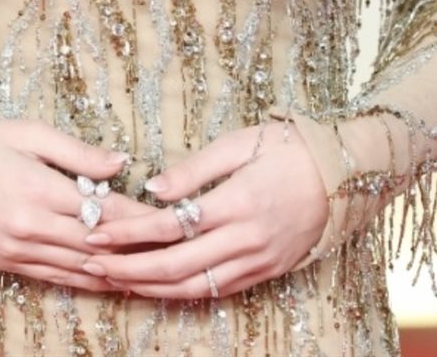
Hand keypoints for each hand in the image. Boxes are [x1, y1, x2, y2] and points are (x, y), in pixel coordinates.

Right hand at [0, 119, 159, 291]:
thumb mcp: (28, 133)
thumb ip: (77, 152)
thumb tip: (121, 161)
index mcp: (40, 189)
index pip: (104, 209)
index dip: (140, 216)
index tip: (170, 216)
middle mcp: (33, 227)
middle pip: (99, 245)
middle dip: (139, 248)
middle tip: (173, 248)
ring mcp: (21, 251)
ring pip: (82, 269)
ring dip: (119, 272)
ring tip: (154, 272)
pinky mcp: (10, 265)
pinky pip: (57, 279)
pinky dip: (88, 283)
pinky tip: (111, 282)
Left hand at [77, 121, 328, 300]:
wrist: (344, 175)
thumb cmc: (289, 148)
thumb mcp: (239, 144)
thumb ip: (194, 169)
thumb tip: (152, 188)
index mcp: (236, 202)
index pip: (170, 226)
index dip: (129, 233)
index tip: (97, 232)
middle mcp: (245, 240)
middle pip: (175, 266)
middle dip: (129, 269)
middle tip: (92, 265)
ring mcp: (257, 261)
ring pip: (194, 286)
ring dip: (151, 287)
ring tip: (115, 281)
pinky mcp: (266, 272)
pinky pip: (217, 290)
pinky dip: (183, 292)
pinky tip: (158, 288)